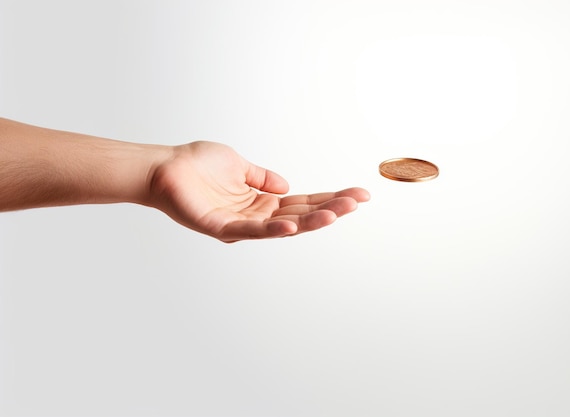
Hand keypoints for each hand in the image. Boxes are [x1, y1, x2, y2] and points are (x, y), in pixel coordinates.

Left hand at [148, 141, 369, 242]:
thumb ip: (263, 177)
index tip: (358, 194)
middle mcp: (256, 216)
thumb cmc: (195, 165)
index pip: (304, 201)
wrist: (163, 167)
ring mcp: (240, 224)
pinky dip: (271, 230)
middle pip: (300, 214)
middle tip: (357, 202)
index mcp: (262, 201)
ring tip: (337, 213)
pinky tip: (292, 226)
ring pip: (282, 225)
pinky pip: (250, 231)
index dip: (330, 198)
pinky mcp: (220, 227)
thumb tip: (286, 186)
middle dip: (330, 209)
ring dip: (311, 221)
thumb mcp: (239, 165)